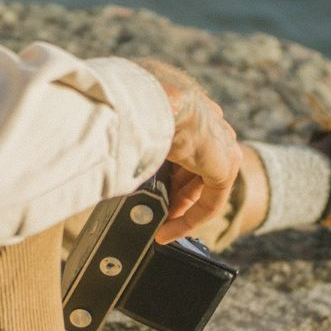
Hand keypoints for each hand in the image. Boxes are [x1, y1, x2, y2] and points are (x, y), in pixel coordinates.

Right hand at [135, 58, 240, 243]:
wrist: (145, 98)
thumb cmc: (126, 98)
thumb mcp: (126, 115)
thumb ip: (128, 131)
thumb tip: (106, 143)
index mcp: (186, 101)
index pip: (182, 142)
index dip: (165, 171)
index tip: (148, 188)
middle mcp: (208, 118)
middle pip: (193, 166)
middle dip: (172, 193)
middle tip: (152, 213)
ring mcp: (220, 140)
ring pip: (201, 184)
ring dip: (179, 209)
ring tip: (156, 226)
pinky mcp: (224, 164)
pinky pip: (211, 200)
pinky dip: (190, 219)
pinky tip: (167, 232)